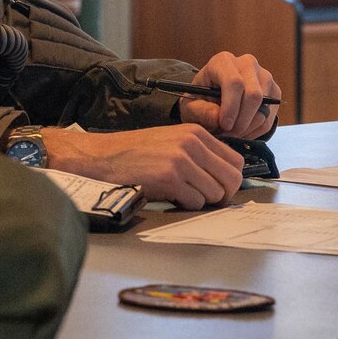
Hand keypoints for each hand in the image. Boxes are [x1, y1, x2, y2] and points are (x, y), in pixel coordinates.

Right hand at [43, 124, 244, 209]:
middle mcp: (191, 143)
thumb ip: (198, 153)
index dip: (230, 180)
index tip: (218, 187)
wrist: (101, 156)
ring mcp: (181, 160)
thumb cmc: (133, 153)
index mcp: (195, 132)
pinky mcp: (169, 178)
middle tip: (206, 199)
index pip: (235, 161)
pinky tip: (170, 197)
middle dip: (223, 194)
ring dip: (202, 201)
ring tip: (182, 195)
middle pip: (232, 178)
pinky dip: (186, 205)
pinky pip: (195, 202)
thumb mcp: (171, 141)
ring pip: (215, 193)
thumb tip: (224, 178)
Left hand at [178, 52, 281, 138]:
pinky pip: (270, 117)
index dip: (231, 107)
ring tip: (232, 134)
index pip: (234, 82)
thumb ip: (202, 112)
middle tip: (228, 134)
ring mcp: (264, 76)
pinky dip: (256, 130)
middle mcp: (247, 64)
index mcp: (223, 61)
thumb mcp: (191, 106)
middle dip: (241, 120)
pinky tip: (241, 132)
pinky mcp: (274, 91)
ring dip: (248, 127)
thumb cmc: (199, 99)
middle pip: (253, 95)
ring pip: (264, 108)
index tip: (224, 125)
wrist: (211, 98)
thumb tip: (220, 119)